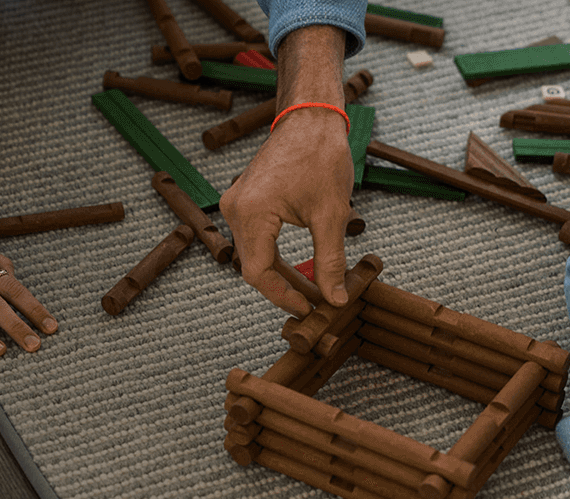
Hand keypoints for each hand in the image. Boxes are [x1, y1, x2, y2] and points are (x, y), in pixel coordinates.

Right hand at [220, 24, 352, 317]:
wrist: (310, 118)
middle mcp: (235, 209)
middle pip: (254, 266)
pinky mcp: (243, 200)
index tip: (308, 309)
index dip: (283, 296)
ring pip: (254, 254)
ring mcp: (236, 203)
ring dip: (281, 274)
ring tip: (312, 290)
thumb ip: (330, 261)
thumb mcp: (331, 214)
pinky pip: (255, 238)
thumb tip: (334, 299)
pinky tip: (299, 267)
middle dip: (285, 288)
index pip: (258, 273)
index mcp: (251, 212)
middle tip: (315, 305)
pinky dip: (276, 256)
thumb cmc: (321, 156)